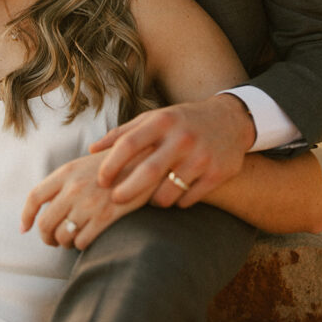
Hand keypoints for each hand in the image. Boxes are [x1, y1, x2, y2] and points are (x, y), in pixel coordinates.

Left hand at [21, 151, 154, 250]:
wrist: (148, 160)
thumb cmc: (118, 162)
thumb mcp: (88, 162)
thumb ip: (68, 178)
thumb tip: (51, 195)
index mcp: (66, 172)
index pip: (35, 197)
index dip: (26, 215)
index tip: (25, 228)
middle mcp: (73, 188)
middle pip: (46, 223)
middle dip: (47, 237)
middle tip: (53, 241)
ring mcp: (89, 204)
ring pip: (63, 236)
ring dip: (65, 243)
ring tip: (71, 241)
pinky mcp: (106, 217)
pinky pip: (82, 241)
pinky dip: (81, 245)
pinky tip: (87, 241)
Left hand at [89, 94, 255, 208]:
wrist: (230, 119)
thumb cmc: (181, 121)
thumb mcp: (153, 119)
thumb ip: (122, 133)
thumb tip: (91, 149)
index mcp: (162, 122)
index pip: (129, 144)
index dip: (111, 165)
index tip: (101, 180)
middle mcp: (182, 138)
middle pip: (148, 172)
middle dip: (127, 191)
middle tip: (114, 200)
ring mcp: (202, 157)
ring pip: (168, 192)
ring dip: (154, 201)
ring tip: (149, 198)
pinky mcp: (218, 173)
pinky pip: (189, 199)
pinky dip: (177, 202)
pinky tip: (174, 196)